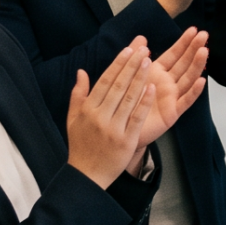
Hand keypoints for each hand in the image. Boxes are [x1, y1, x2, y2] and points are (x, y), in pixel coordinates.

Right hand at [66, 39, 172, 186]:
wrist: (87, 176)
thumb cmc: (81, 145)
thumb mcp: (73, 119)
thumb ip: (78, 94)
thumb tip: (82, 71)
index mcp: (87, 109)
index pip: (105, 81)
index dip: (118, 64)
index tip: (128, 49)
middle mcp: (100, 116)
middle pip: (118, 86)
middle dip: (131, 65)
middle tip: (143, 49)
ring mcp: (113, 128)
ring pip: (129, 98)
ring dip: (139, 78)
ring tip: (149, 61)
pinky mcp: (126, 140)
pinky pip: (137, 118)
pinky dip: (144, 102)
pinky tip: (152, 88)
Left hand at [131, 28, 209, 172]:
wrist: (120, 129)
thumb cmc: (124, 102)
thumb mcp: (129, 76)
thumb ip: (135, 57)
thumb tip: (142, 37)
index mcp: (157, 73)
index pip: (174, 54)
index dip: (184, 42)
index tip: (194, 30)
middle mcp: (167, 83)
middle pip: (184, 63)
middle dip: (194, 49)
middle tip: (204, 35)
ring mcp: (171, 97)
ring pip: (187, 79)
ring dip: (196, 65)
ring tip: (204, 51)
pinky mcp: (172, 113)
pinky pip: (185, 101)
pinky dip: (194, 92)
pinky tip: (201, 81)